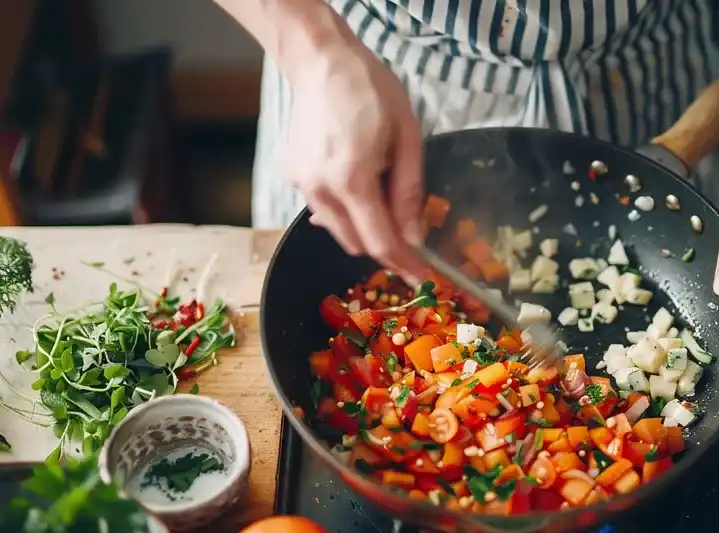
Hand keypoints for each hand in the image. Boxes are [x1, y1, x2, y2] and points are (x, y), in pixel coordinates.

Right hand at [281, 38, 425, 283]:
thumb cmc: (372, 91)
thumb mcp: (407, 138)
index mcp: (352, 180)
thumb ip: (409, 193)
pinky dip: (342, 207)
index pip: (380, 241)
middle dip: (383, 242)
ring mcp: (299, 184)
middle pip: (356, 243)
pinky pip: (322, 209)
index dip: (403, 264)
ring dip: (361, 225)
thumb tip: (414, 237)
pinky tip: (352, 177)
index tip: (423, 279)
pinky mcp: (290, 176)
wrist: (321, 61)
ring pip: (337, 229)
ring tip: (377, 187)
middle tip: (407, 224)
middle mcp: (319, 190)